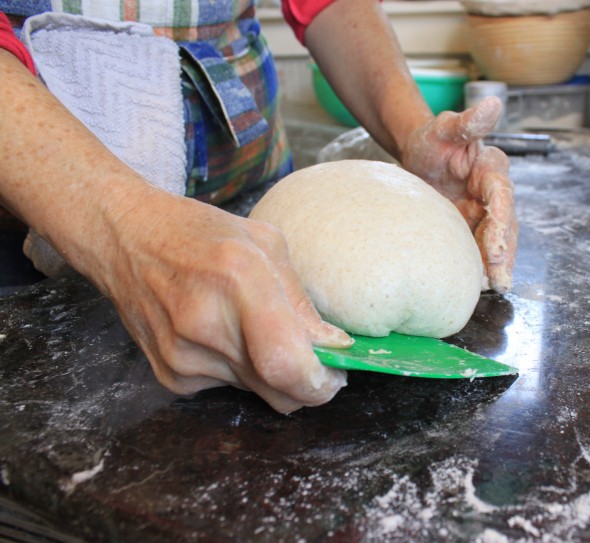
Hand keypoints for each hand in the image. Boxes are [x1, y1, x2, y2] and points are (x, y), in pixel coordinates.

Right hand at [98, 190, 351, 413]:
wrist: (125, 239)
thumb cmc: (201, 234)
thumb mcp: (265, 244)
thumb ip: (301, 300)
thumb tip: (333, 346)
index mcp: (238, 278)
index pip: (285, 363)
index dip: (318, 382)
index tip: (335, 375)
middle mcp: (206, 323)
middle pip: (277, 390)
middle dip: (305, 384)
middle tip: (315, 361)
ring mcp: (182, 355)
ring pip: (256, 391)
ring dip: (269, 372)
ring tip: (253, 329)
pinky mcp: (169, 376)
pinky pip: (227, 389)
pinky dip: (239, 370)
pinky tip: (223, 335)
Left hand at [399, 97, 517, 291]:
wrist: (419, 156)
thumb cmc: (432, 140)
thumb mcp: (444, 128)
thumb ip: (467, 122)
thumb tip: (493, 103)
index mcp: (491, 169)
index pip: (501, 196)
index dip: (501, 221)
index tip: (496, 245)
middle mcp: (494, 193)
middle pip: (505, 225)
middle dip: (504, 252)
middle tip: (499, 278)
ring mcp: (485, 213)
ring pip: (497, 241)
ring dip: (498, 265)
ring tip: (494, 286)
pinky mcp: (473, 228)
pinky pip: (481, 248)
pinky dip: (482, 266)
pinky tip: (479, 285)